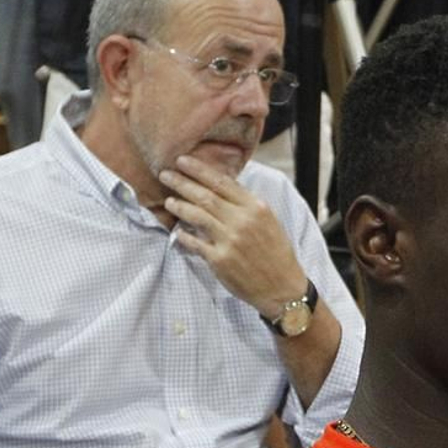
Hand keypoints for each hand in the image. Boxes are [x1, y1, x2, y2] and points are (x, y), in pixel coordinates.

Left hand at [159, 156, 307, 312]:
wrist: (282, 286)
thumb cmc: (275, 252)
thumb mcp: (268, 220)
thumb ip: (245, 204)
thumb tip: (220, 187)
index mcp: (256, 207)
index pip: (222, 182)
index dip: (199, 170)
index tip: (182, 161)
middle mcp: (242, 221)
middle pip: (205, 196)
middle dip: (181, 182)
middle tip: (164, 174)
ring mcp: (229, 240)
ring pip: (197, 216)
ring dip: (179, 206)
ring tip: (169, 201)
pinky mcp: (219, 260)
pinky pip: (194, 243)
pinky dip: (183, 235)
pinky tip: (177, 231)